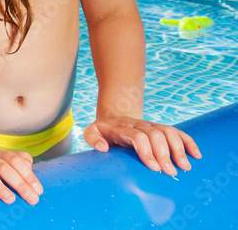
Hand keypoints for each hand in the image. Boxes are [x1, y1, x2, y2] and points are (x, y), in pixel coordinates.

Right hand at [0, 149, 41, 204]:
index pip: (16, 161)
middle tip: (31, 198)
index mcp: (1, 154)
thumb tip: (32, 170)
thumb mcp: (6, 161)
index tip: (38, 190)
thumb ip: (21, 163)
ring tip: (10, 199)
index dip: (28, 175)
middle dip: (19, 184)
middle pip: (4, 168)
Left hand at [84, 116, 200, 175]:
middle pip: (156, 136)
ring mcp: (152, 126)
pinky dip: (188, 142)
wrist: (114, 117)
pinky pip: (177, 132)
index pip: (138, 137)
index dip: (147, 152)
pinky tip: (196, 155)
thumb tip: (103, 148)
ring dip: (179, 149)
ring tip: (185, 167)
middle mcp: (140, 125)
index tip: (154, 168)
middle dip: (164, 154)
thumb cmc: (103, 131)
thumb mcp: (92, 132)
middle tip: (170, 173)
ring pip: (169, 133)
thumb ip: (92, 138)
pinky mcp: (161, 128)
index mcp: (124, 128)